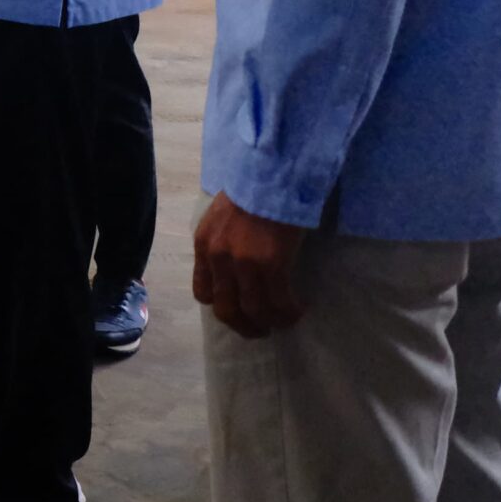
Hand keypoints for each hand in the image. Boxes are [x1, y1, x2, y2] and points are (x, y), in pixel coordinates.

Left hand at [193, 191, 307, 337]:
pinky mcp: (270, 264)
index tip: (239, 310)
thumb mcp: (223, 216)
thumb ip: (223, 242)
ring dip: (270, 323)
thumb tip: (235, 268)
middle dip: (244, 326)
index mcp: (203, 244)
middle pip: (225, 310)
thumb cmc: (254, 189)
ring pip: (253, 311)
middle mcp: (218, 258)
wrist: (273, 172)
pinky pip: (278, 301)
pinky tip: (298, 310)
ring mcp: (243, 263)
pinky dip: (288, 312)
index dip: (222, 306)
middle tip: (261, 330)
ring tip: (284, 321)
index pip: (203, 292)